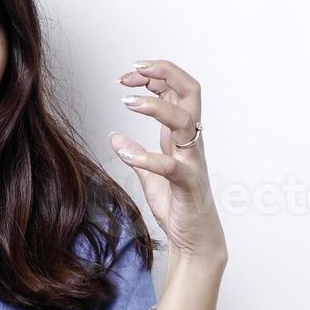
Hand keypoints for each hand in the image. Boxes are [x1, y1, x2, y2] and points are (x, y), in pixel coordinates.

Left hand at [111, 59, 226, 266]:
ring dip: (156, 106)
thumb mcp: (150, 175)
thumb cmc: (178, 204)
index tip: (127, 74)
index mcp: (182, 135)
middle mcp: (191, 142)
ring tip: (127, 101)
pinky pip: (171, 166)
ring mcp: (192, 161)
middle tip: (134, 70)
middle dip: (164, 72)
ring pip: (186, 120)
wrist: (195, 240)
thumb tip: (115, 137)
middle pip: (191, 92)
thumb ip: (136, 154)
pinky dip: (147, 157)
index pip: (177, 89)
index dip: (154, 75)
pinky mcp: (188, 185)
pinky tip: (125, 153)